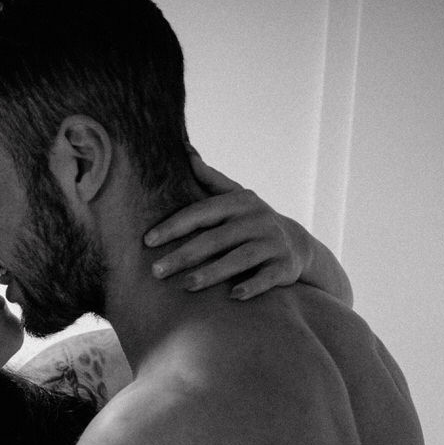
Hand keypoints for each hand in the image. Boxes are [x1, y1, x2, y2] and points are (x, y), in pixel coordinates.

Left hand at [143, 153, 305, 299]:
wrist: (295, 245)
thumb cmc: (250, 221)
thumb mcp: (235, 197)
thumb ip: (210, 178)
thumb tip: (185, 149)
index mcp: (239, 202)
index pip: (201, 212)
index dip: (174, 226)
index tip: (148, 241)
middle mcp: (257, 220)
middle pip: (216, 239)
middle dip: (184, 255)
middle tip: (156, 271)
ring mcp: (272, 243)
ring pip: (240, 259)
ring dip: (213, 272)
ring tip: (186, 286)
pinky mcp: (284, 266)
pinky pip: (267, 277)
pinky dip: (252, 286)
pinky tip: (233, 295)